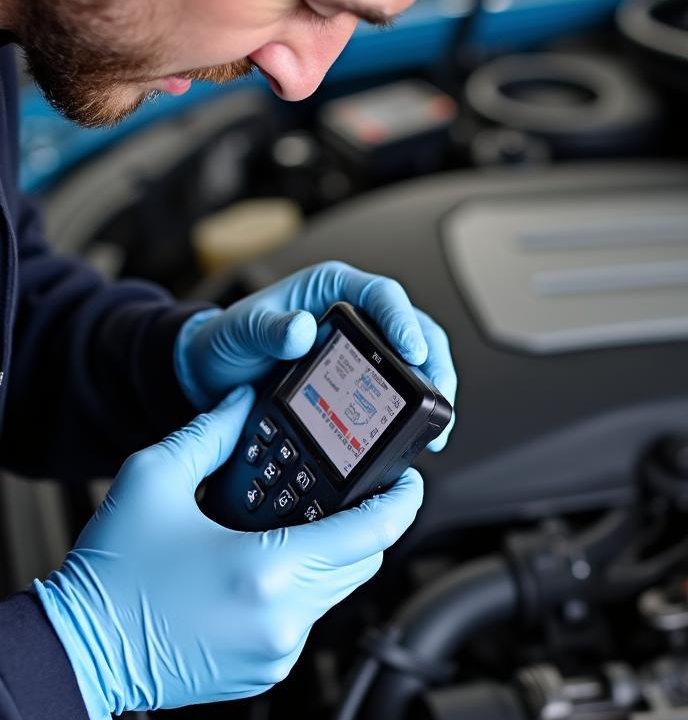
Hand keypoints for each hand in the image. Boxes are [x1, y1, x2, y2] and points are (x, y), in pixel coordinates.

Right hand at [35, 386, 423, 719]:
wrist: (80, 653)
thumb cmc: (111, 576)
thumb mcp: (154, 482)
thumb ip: (210, 433)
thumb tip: (243, 405)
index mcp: (268, 568)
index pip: (373, 532)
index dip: (403, 502)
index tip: (409, 480)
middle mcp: (285, 617)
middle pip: (365, 562)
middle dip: (368, 525)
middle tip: (354, 494)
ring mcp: (281, 651)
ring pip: (339, 591)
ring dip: (334, 557)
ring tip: (300, 527)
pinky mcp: (271, 670)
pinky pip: (309, 620)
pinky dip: (303, 592)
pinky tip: (266, 570)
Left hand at [174, 262, 456, 450]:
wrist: (215, 375)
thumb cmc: (228, 343)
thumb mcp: (239, 332)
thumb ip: (267, 329)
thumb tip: (300, 328)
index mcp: (331, 288)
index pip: (382, 295)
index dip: (403, 321)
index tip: (412, 351)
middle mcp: (356, 312)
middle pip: (415, 328)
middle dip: (435, 362)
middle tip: (440, 396)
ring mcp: (365, 345)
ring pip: (418, 358)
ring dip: (434, 387)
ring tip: (439, 420)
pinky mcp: (366, 375)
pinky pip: (401, 385)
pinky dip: (415, 406)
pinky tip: (419, 431)